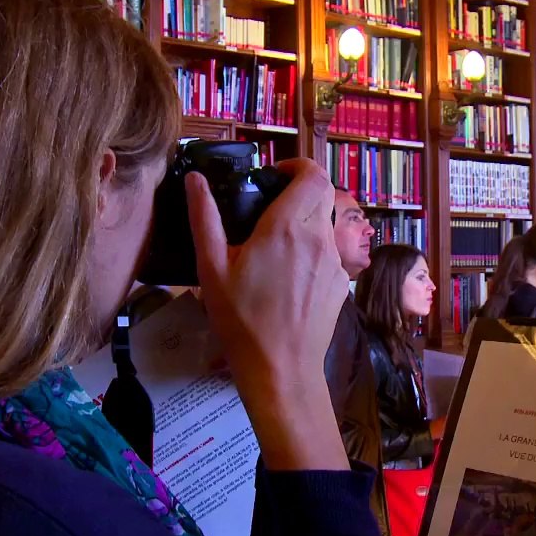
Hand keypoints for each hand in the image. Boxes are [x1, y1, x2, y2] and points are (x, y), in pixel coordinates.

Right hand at [187, 159, 350, 470]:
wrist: (281, 369)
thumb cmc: (241, 320)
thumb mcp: (211, 268)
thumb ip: (203, 218)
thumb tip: (195, 179)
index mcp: (287, 227)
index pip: (312, 174)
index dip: (296, 166)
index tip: (273, 175)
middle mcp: (318, 238)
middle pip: (322, 195)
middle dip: (299, 191)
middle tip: (269, 205)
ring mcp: (334, 262)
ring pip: (326, 224)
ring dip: (305, 222)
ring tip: (274, 246)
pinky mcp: (341, 284)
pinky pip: (329, 253)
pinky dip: (312, 251)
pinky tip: (287, 277)